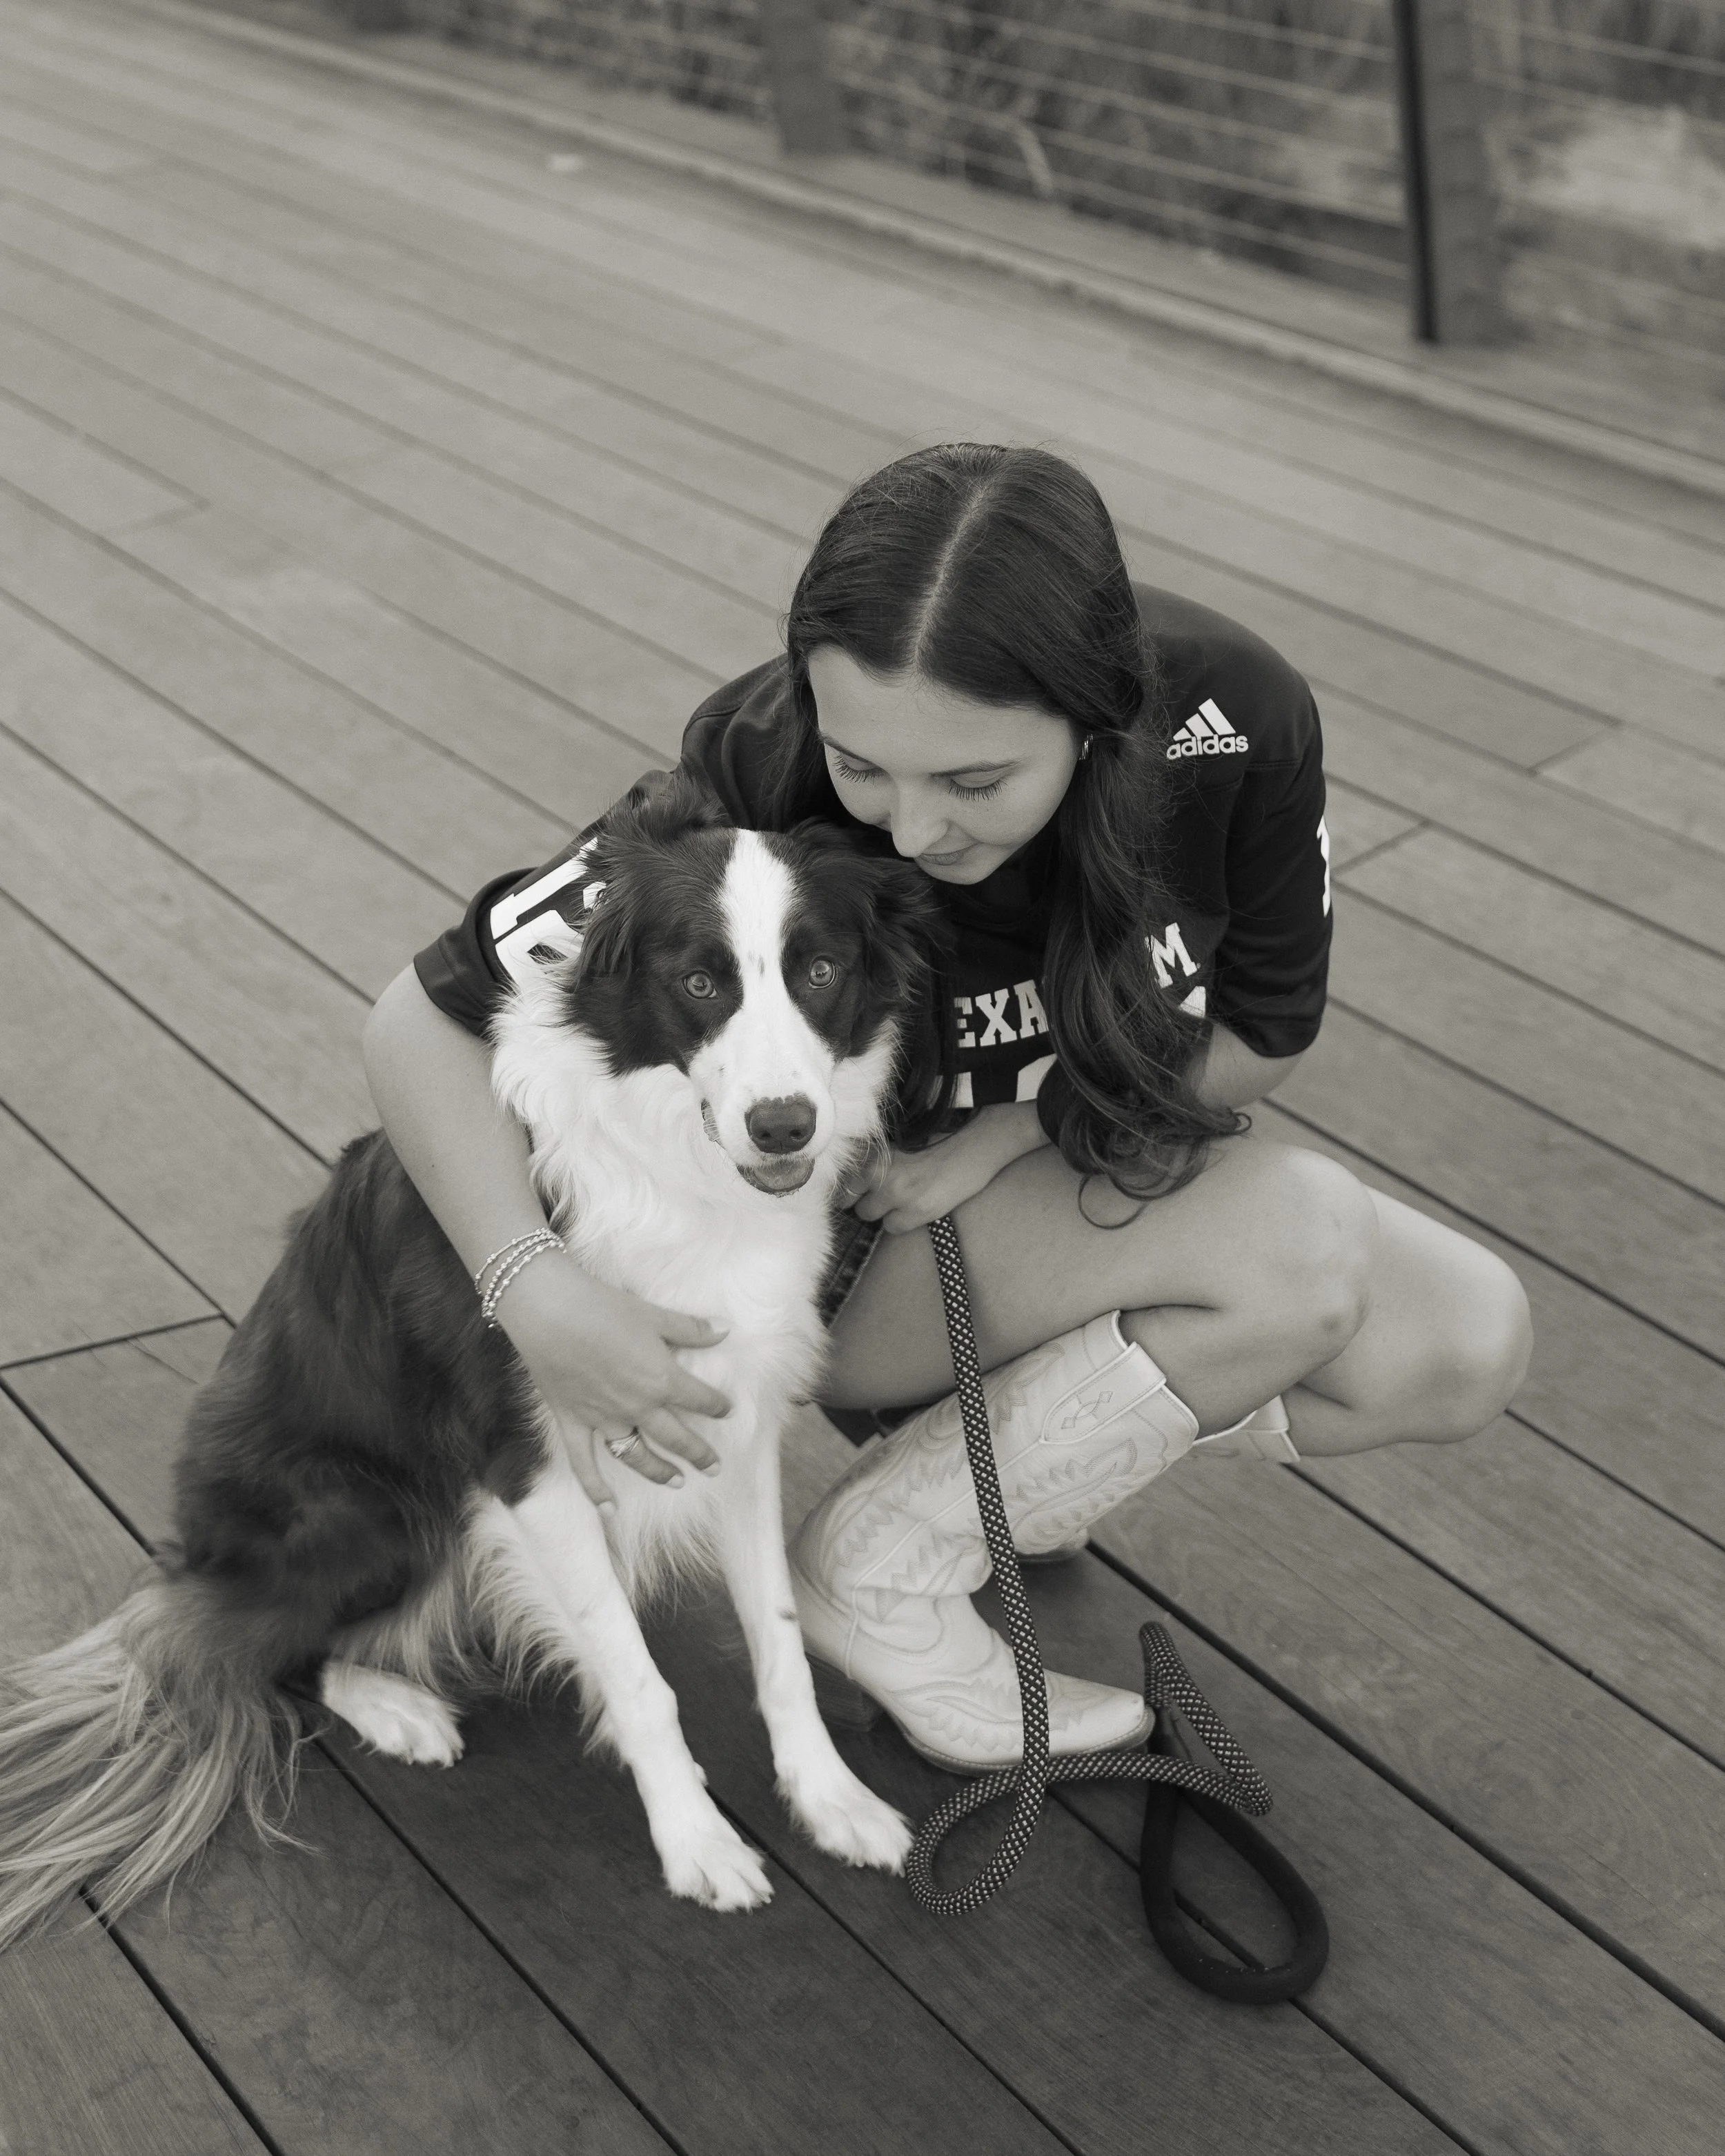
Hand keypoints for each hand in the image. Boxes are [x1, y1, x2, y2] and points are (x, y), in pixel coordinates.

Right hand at [496, 1252, 730, 1509]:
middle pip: (676, 1438)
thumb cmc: (603, 1307)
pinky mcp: (573, 1422)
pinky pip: (585, 1464)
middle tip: (715, 1467)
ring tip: (678, 1482)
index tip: (727, 1410)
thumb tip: (725, 1330)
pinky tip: (609, 1510)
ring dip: (660, 1472)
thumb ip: (691, 1328)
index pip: (700, 1399)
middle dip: (700, 1453)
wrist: (550, 1310)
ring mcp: (604, 1419)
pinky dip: (596, 1490)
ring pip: (638, 1456)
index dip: (718, 1405)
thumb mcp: (654, 1314)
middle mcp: (637, 1407)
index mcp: (662, 1379)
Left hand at [852, 1106, 1045, 1234]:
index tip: (857, 1192)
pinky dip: (901, 1221)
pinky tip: (917, 1207)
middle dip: (865, 1201)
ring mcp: (896, 1194)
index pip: (843, 1182)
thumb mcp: (900, 1140)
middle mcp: (878, 1173)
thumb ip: (876, 1157)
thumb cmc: (941, 1137)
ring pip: (870, 1216)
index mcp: (874, 1152)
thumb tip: (854, 1178)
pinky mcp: (916, 1211)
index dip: (850, 1190)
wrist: (975, 1143)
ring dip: (882, 1211)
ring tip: (903, 1199)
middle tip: (884, 1195)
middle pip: (853, 1202)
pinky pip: (892, 1228)